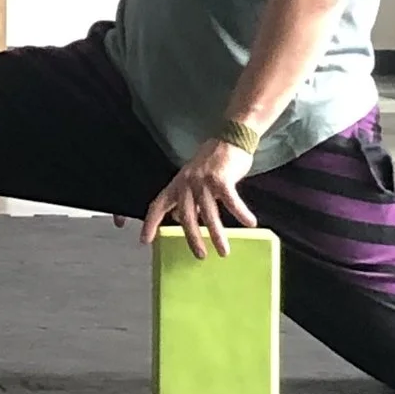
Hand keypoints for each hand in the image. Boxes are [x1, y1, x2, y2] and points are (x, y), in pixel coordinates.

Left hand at [141, 138, 255, 258]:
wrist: (230, 137)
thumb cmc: (213, 162)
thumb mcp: (193, 180)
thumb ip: (187, 199)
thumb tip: (179, 219)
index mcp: (177, 184)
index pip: (157, 205)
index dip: (150, 223)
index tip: (144, 241)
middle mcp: (187, 182)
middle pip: (186, 215)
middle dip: (192, 237)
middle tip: (200, 255)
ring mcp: (203, 180)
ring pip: (209, 213)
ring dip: (217, 234)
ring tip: (224, 250)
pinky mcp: (221, 177)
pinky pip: (231, 200)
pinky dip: (241, 213)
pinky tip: (250, 223)